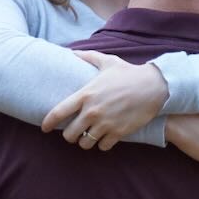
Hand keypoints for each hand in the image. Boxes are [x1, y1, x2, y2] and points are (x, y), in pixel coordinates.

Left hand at [41, 50, 168, 150]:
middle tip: (74, 132)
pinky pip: (102, 147)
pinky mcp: (118, 133)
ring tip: (88, 136)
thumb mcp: (107, 61)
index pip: (59, 112)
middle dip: (70, 135)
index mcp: (86, 95)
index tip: (44, 128)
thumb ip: (88, 57)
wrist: (154, 86)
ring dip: (85, 141)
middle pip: (69, 134)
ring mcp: (105, 124)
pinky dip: (101, 144)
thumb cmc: (129, 73)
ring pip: (84, 143)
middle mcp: (92, 111)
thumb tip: (73, 52)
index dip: (48, 122)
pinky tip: (104, 138)